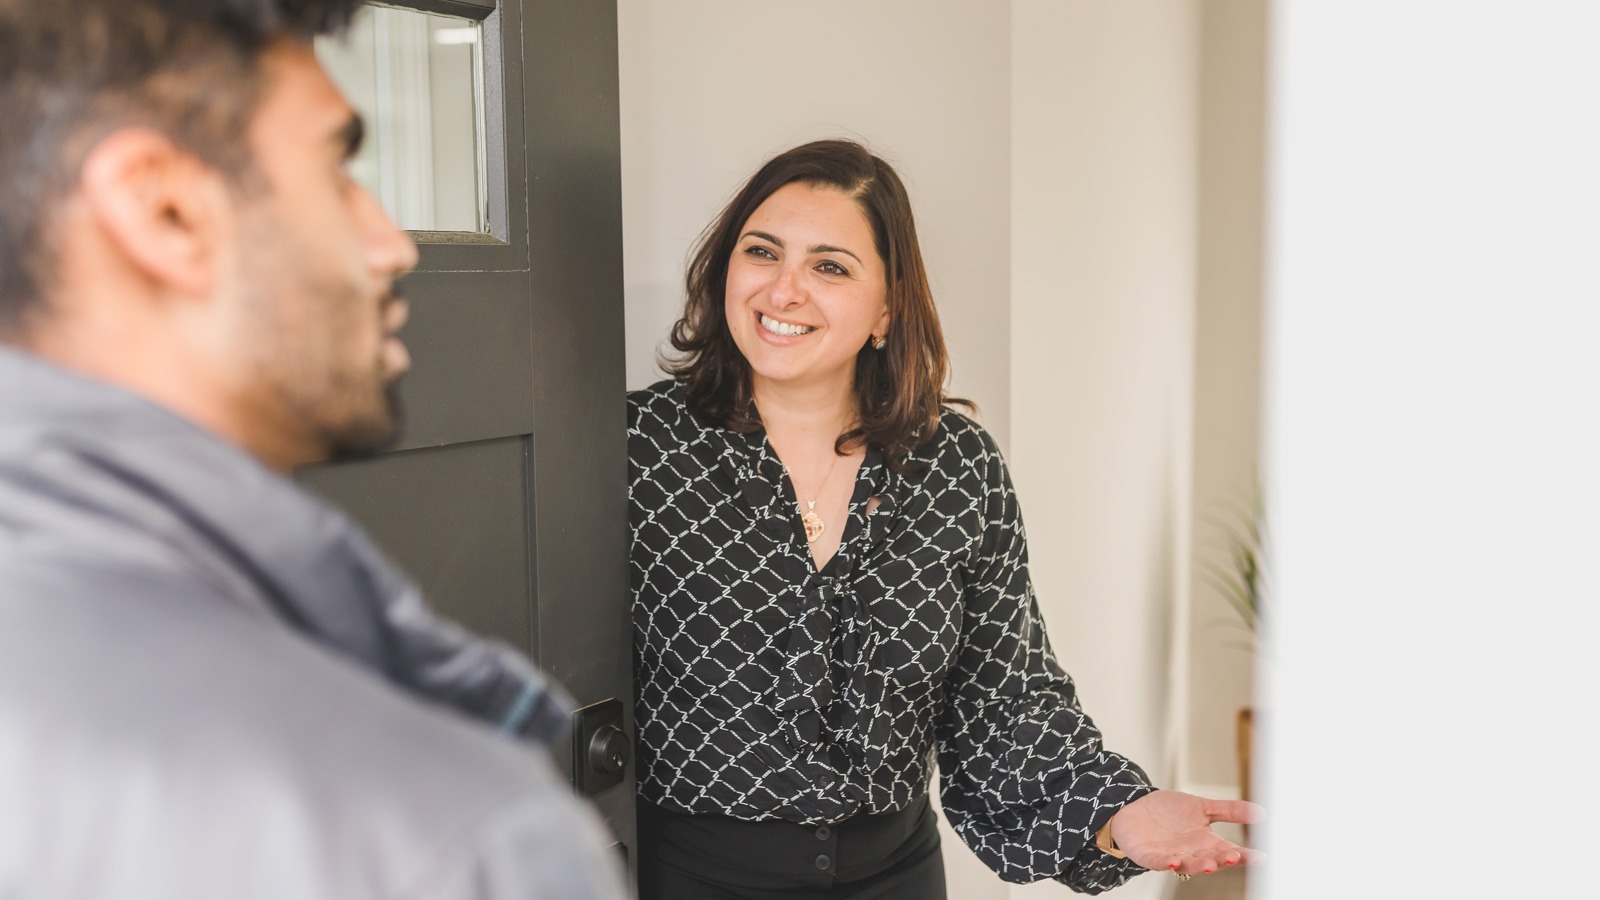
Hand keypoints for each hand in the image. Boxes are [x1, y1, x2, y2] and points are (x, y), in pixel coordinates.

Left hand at [1108, 790, 1262, 875]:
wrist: (1134, 806)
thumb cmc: (1169, 811)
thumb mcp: (1202, 807)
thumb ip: (1228, 811)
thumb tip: (1261, 812)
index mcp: (1206, 843)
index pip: (1229, 851)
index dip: (1244, 856)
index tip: (1261, 857)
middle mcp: (1190, 853)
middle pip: (1210, 860)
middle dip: (1222, 860)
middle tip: (1235, 857)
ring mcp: (1169, 855)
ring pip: (1187, 864)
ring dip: (1198, 865)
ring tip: (1210, 864)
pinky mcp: (1148, 855)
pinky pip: (1157, 861)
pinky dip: (1165, 863)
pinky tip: (1173, 861)